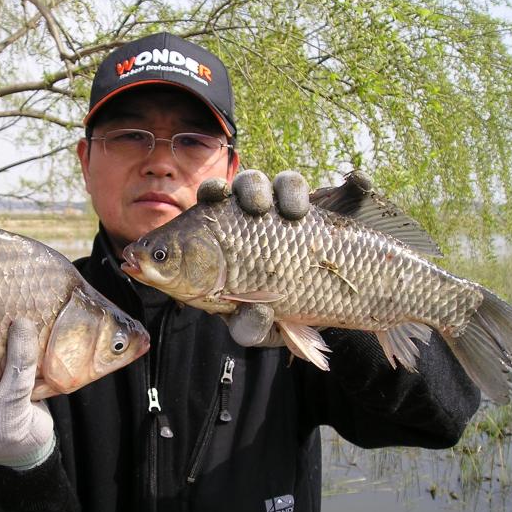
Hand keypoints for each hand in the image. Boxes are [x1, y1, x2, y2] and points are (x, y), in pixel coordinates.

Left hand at [198, 169, 310, 346]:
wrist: (328, 299)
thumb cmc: (279, 314)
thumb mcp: (262, 327)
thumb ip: (252, 326)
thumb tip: (255, 316)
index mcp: (212, 255)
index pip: (190, 227)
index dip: (183, 220)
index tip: (207, 202)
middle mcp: (233, 226)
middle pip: (216, 193)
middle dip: (217, 190)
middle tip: (222, 204)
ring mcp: (264, 211)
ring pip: (250, 183)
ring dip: (253, 187)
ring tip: (260, 207)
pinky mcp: (296, 205)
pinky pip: (289, 186)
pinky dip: (291, 192)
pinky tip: (297, 212)